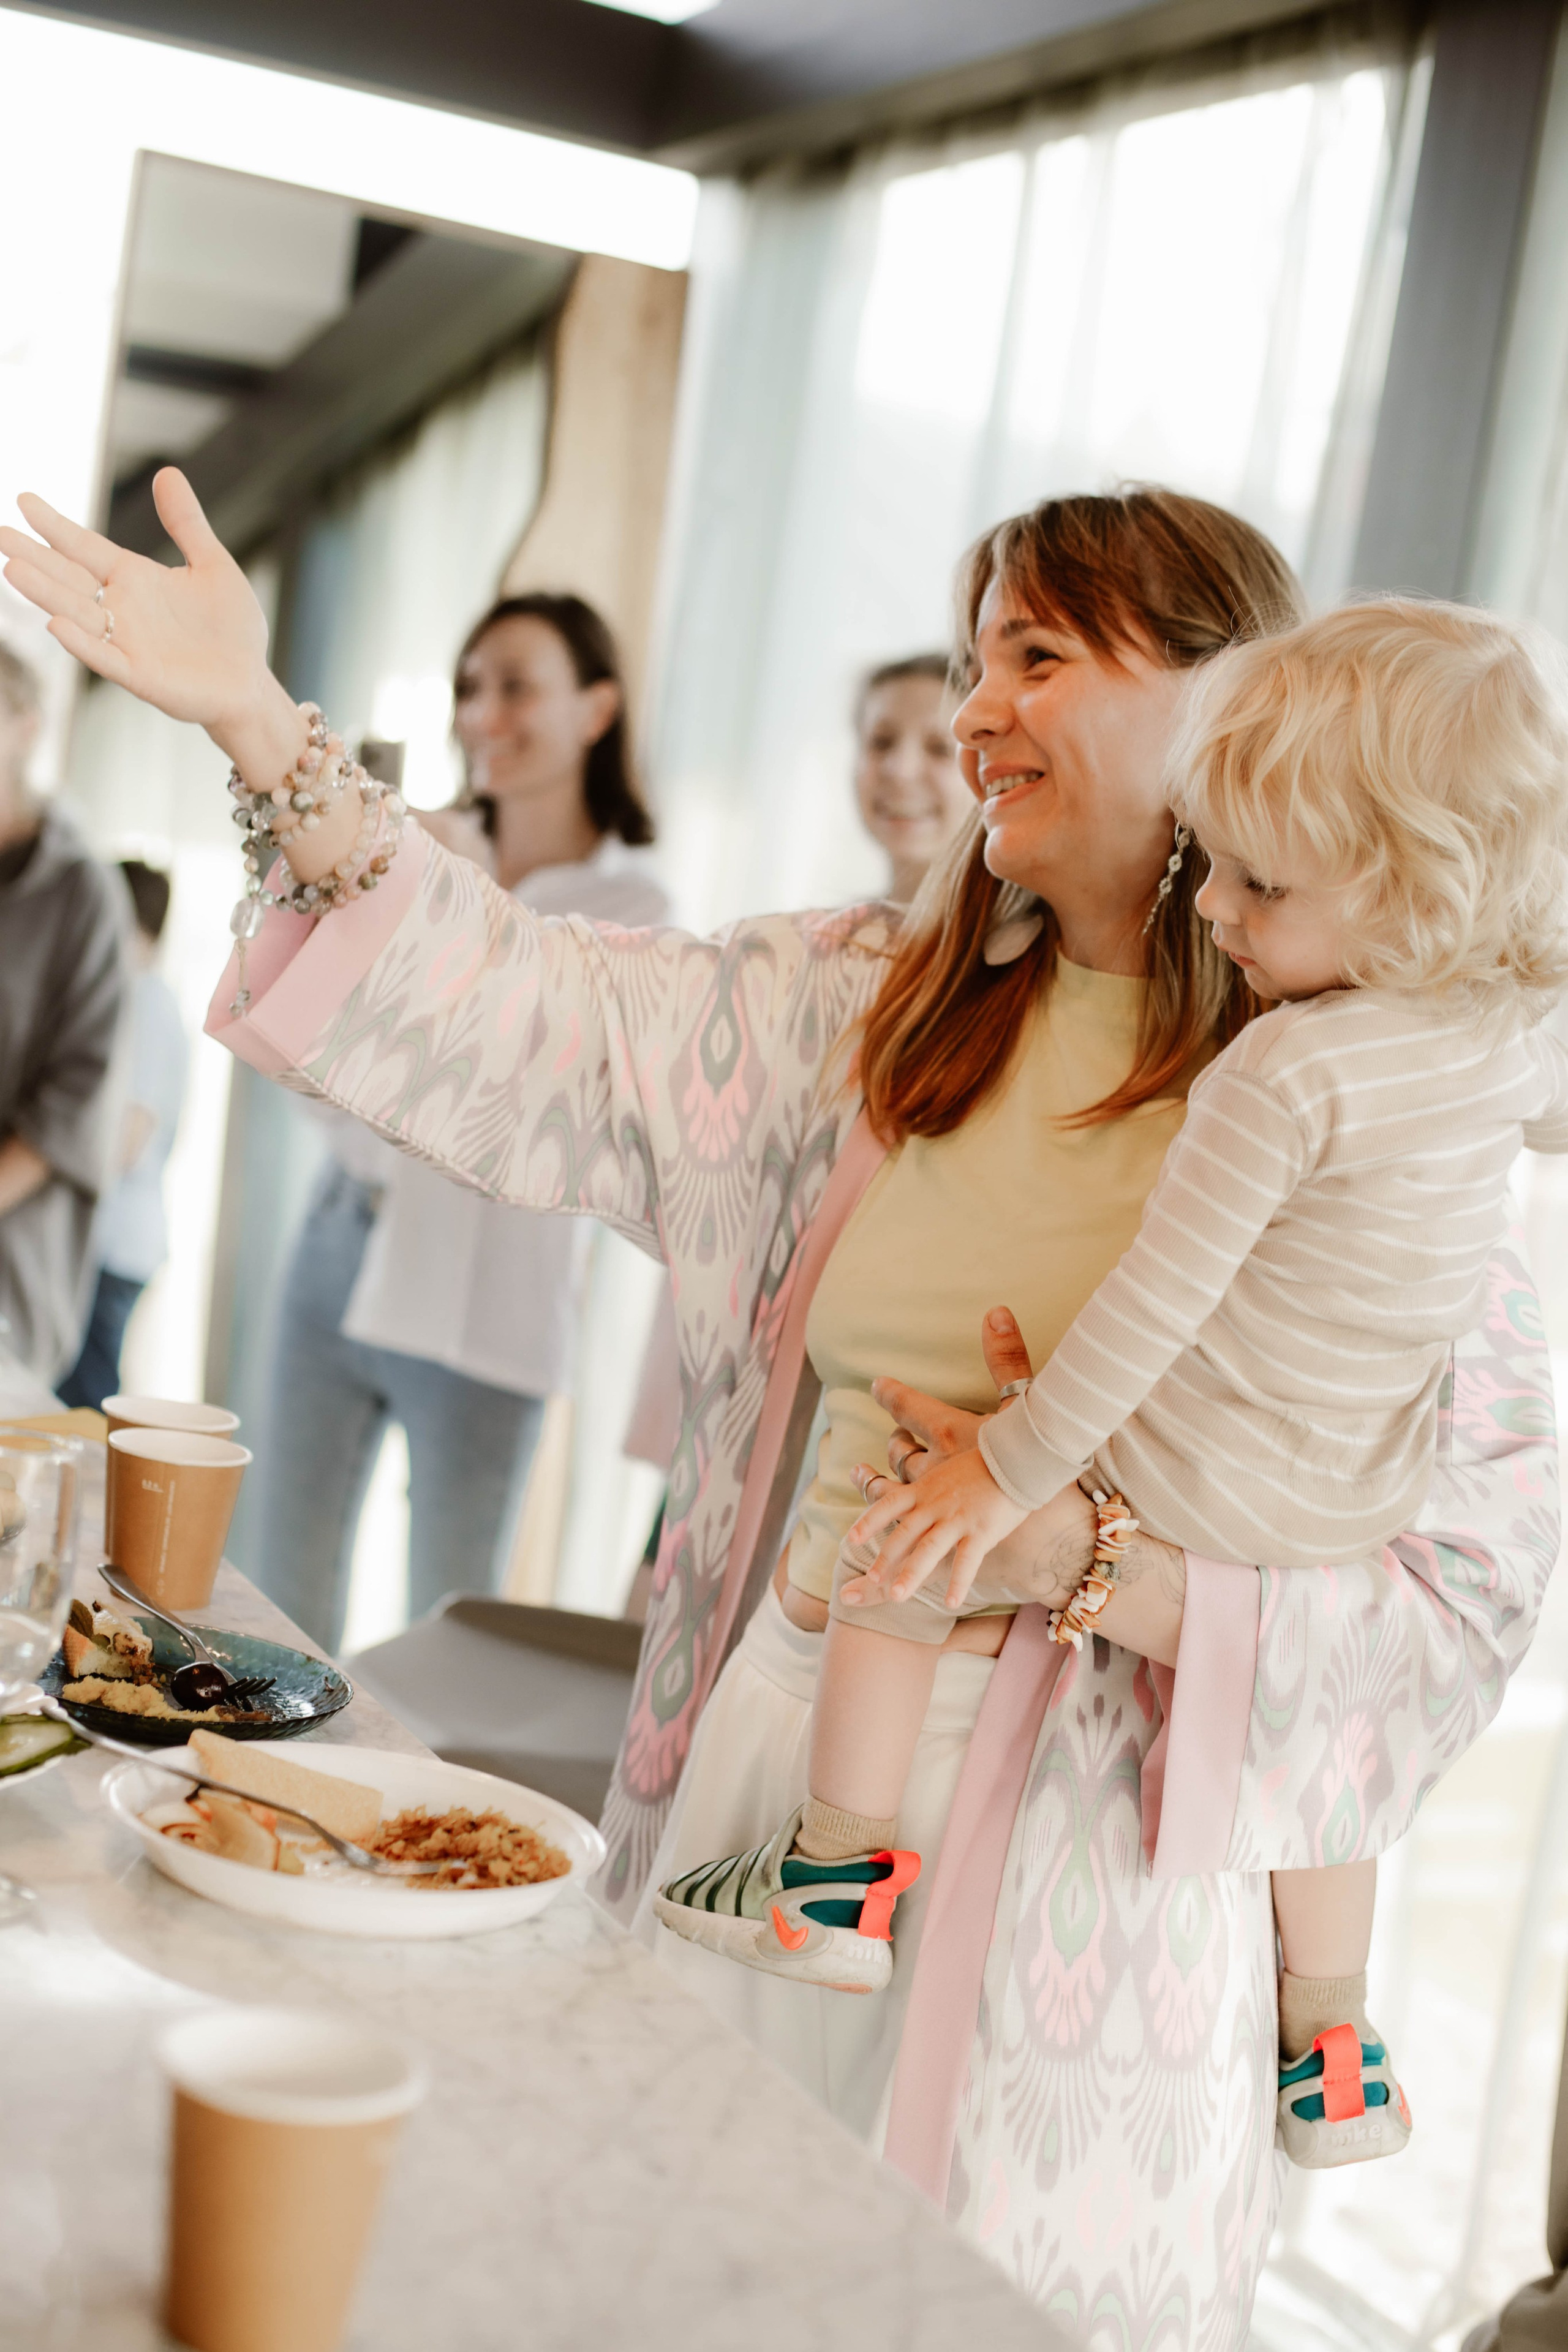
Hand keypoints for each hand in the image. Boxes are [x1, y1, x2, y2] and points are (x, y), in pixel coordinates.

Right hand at [1, 471, 274, 738]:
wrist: (252, 684)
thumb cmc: (233, 628)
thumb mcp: (213, 565)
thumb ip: (186, 523)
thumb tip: (168, 473)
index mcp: (135, 579)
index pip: (85, 547)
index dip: (56, 526)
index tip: (24, 500)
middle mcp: (121, 608)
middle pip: (69, 578)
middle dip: (34, 557)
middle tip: (0, 534)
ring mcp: (126, 642)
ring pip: (77, 614)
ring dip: (45, 593)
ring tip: (11, 568)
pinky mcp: (140, 676)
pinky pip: (105, 657)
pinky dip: (82, 643)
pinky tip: (57, 624)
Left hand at [843, 1446, 1028, 1610]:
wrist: (1017, 1456)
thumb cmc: (986, 1463)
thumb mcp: (948, 1470)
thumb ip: (930, 1486)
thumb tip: (919, 1495)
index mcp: (926, 1489)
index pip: (889, 1505)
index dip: (869, 1522)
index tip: (851, 1538)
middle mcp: (936, 1505)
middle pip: (904, 1533)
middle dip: (886, 1557)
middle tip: (871, 1579)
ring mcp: (958, 1519)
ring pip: (929, 1549)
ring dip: (912, 1574)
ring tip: (897, 1597)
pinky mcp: (982, 1530)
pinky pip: (967, 1561)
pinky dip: (958, 1582)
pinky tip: (950, 1603)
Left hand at [845, 1307, 1092, 1614]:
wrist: (1049, 1464)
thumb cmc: (1035, 1431)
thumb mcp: (1017, 1393)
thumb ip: (1006, 1356)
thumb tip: (997, 1310)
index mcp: (948, 1444)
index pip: (915, 1418)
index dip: (897, 1399)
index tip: (877, 1383)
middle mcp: (940, 1484)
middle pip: (898, 1504)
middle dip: (873, 1518)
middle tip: (851, 1536)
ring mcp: (956, 1514)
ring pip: (920, 1545)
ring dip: (902, 1568)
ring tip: (886, 1591)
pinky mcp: (980, 1535)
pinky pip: (962, 1562)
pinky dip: (957, 1580)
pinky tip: (950, 1600)